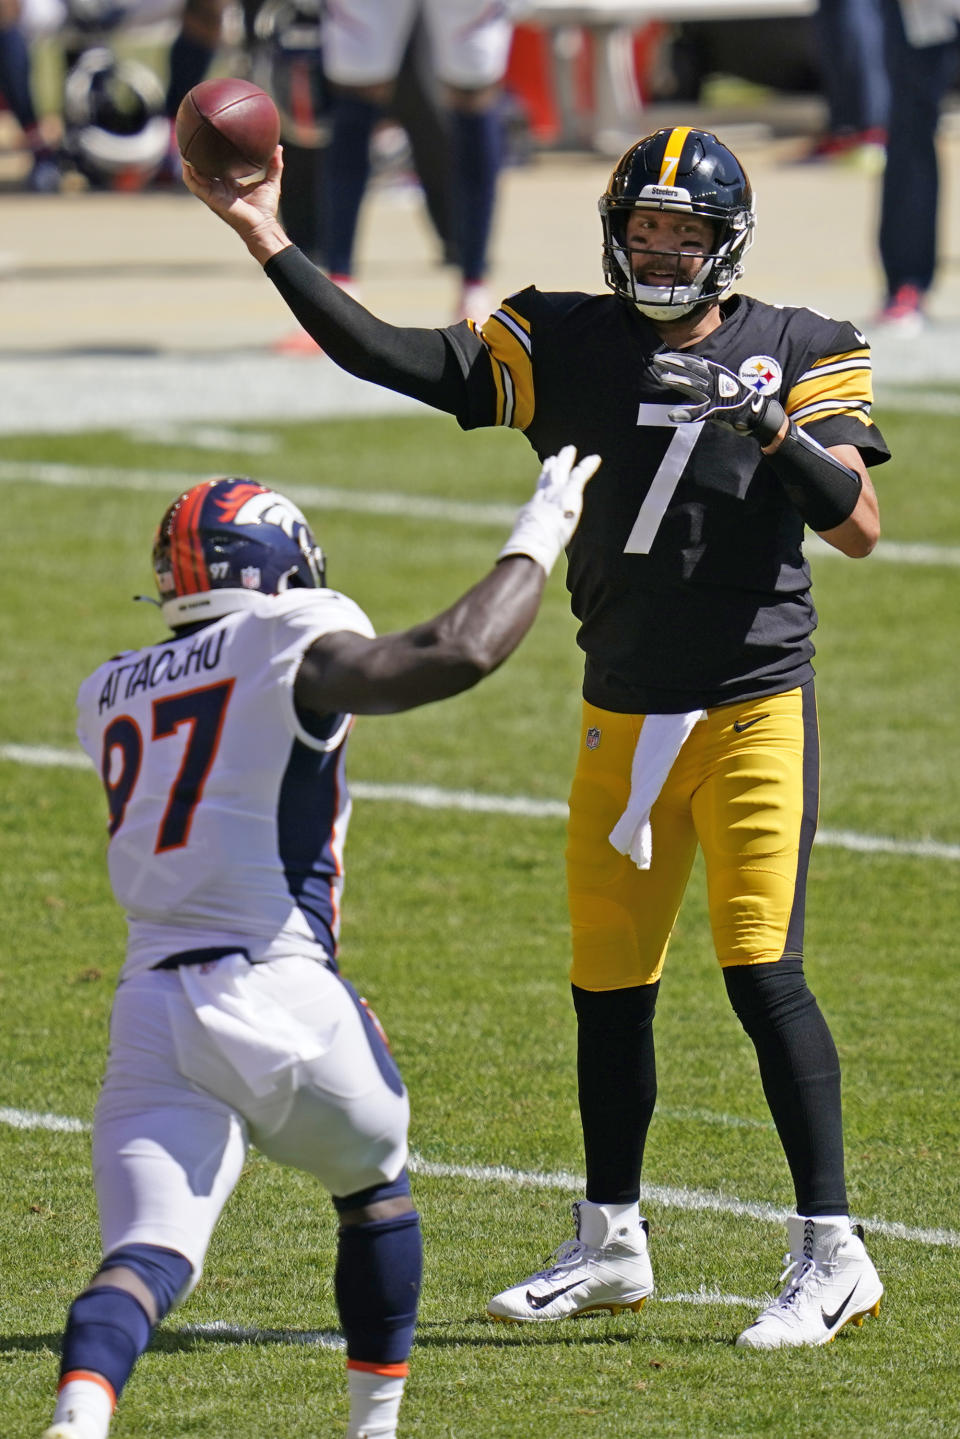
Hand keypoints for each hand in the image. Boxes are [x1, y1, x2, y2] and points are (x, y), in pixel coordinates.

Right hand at [181, 146, 288, 260]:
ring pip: (194, 176)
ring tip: (184, 146)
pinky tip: (187, 161)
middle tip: (191, 138)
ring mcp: (213, 194)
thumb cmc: (266, 209)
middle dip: (194, 157)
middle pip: (201, 170)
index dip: (210, 156)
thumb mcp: (271, 182)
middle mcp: (218, 189)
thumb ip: (274, 165)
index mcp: (229, 185)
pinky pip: (194, 184)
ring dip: (187, 162)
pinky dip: (189, 173)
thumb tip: (279, 148)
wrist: (262, 226)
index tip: (208, 140)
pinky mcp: (211, 199)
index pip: (215, 168)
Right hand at [498, 445, 601, 573]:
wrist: (531, 543)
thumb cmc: (528, 552)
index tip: (543, 474)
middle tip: (553, 458)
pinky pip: (580, 475)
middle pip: (547, 478)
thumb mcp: (528, 548)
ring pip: (562, 472)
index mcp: (533, 510)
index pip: (538, 493)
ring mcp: (555, 494)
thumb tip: (522, 569)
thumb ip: (530, 551)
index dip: (541, 483)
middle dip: (551, 467)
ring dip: (566, 460)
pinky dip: (588, 466)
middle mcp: (542, 498)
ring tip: (570, 449)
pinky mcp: (569, 494)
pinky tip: (596, 459)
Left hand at [648, 351, 785, 445]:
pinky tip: (672, 415)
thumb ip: (706, 379)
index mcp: (716, 374)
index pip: (694, 362)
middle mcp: (715, 382)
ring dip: (678, 381)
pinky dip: (686, 415)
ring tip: (663, 378)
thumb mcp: (721, 384)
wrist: (756, 412)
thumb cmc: (736, 399)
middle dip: (673, 363)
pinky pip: (699, 413)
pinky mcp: (717, 411)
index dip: (677, 358)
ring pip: (694, 386)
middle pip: (690, 370)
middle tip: (656, 359)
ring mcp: (716, 396)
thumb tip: (690, 374)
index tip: (663, 356)